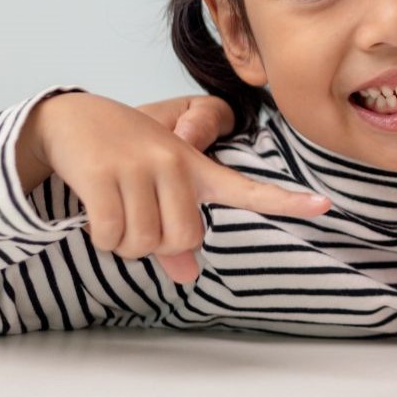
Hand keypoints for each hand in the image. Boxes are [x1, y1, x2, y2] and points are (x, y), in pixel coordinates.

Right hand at [18, 93, 330, 284]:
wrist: (71, 119)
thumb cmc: (124, 160)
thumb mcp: (156, 190)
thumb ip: (175, 237)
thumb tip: (190, 277)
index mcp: (198, 170)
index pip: (249, 189)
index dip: (287, 202)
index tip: (325, 206)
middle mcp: (177, 165)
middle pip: (182, 240)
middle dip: (156, 248)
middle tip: (137, 221)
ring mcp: (140, 166)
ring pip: (144, 243)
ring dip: (124, 244)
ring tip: (115, 211)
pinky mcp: (103, 173)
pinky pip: (110, 235)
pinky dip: (101, 238)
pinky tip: (95, 213)